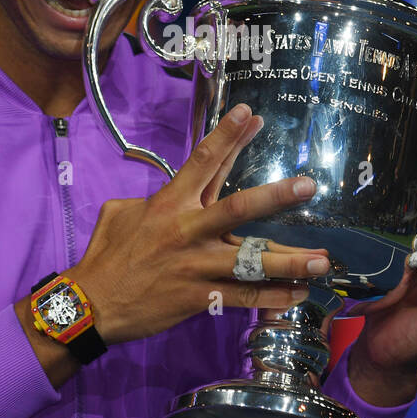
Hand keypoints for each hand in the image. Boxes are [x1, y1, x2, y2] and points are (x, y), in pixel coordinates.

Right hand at [69, 103, 331, 344]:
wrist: (92, 304)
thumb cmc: (106, 255)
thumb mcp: (121, 212)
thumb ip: (150, 199)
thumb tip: (169, 192)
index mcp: (169, 203)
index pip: (202, 161)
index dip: (227, 136)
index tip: (250, 113)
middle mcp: (188, 230)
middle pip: (238, 208)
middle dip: (276, 196)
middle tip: (309, 185)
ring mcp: (197, 265)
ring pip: (251, 260)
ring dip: (290, 260)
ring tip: (324, 259)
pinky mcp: (200, 297)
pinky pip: (244, 297)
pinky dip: (274, 297)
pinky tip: (299, 294)